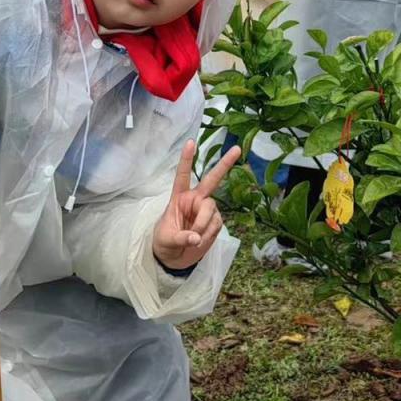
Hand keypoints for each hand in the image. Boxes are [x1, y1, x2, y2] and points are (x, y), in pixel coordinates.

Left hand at [152, 141, 239, 269]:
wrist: (174, 258)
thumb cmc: (165, 242)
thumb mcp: (166, 240)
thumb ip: (180, 237)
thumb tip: (196, 238)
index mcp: (179, 197)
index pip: (183, 175)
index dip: (186, 159)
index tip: (191, 142)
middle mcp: (195, 199)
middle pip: (211, 179)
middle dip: (224, 164)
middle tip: (236, 149)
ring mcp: (206, 210)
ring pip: (211, 210)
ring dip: (203, 225)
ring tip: (194, 239)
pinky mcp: (215, 222)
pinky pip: (216, 225)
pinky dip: (208, 234)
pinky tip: (201, 240)